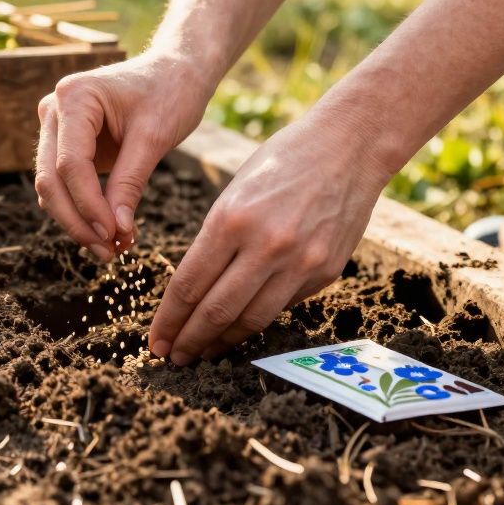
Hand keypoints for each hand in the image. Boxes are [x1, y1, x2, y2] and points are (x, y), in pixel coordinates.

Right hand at [35, 50, 210, 260]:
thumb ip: (130, 182)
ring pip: (51, 187)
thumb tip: (115, 231)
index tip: (113, 236)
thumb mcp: (155, 137)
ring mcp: (55, 127)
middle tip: (108, 253)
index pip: (71, 164)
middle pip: (51, 179)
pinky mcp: (65, 144)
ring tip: (111, 248)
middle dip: (78, 221)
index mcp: (74, 97)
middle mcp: (54, 110)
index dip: (89, 206)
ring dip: (77, 221)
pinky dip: (81, 210)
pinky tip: (107, 232)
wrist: (175, 72)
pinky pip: (63, 185)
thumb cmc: (170, 93)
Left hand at [148, 111, 392, 364]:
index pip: (189, 285)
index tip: (155, 339)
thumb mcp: (233, 193)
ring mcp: (300, 262)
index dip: (169, 319)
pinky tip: (240, 329)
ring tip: (202, 352)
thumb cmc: (282, 162)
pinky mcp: (325, 272)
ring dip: (222, 342)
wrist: (348, 147)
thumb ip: (216, 241)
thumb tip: (195, 291)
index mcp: (231, 220)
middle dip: (189, 340)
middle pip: (216, 311)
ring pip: (251, 320)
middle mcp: (265, 245)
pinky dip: (257, 321)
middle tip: (172, 357)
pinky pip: (283, 307)